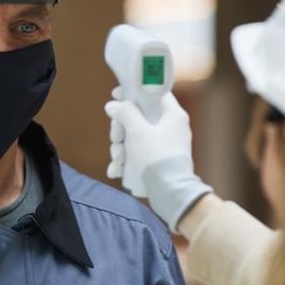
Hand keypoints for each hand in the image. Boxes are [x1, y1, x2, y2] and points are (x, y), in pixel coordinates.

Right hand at [104, 89, 212, 231]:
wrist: (170, 192)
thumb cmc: (156, 157)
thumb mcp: (137, 131)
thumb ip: (124, 113)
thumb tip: (112, 105)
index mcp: (172, 114)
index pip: (153, 93)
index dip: (134, 92)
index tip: (116, 94)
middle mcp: (170, 127)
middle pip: (138, 117)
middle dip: (121, 130)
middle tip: (115, 138)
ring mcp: (164, 145)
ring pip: (134, 138)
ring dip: (120, 148)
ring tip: (118, 161)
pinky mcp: (158, 161)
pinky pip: (138, 154)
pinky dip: (126, 161)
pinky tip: (116, 171)